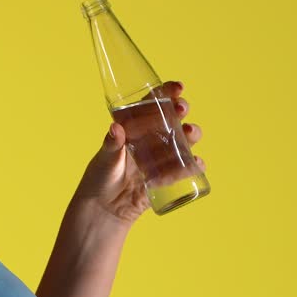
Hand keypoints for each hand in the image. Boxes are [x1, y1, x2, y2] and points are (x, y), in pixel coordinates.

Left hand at [71, 80, 205, 227]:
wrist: (104, 209)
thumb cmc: (99, 178)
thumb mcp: (104, 159)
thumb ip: (111, 145)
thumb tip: (116, 129)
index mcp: (133, 126)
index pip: (151, 104)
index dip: (166, 93)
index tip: (178, 87)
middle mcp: (149, 138)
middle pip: (170, 118)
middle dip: (180, 110)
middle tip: (182, 109)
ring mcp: (160, 156)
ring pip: (181, 140)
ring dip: (189, 135)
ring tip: (190, 133)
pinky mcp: (166, 176)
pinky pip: (182, 168)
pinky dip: (191, 164)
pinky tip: (196, 162)